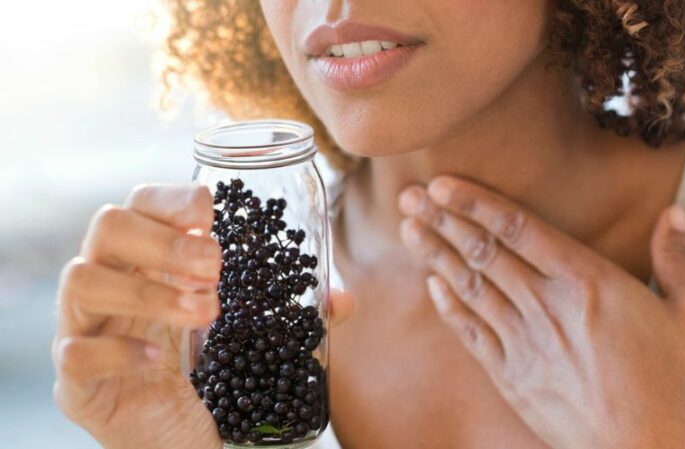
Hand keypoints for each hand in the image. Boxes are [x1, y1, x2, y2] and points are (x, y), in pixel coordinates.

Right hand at [52, 183, 353, 448]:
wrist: (170, 440)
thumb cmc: (207, 376)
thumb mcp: (249, 336)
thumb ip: (294, 315)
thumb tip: (342, 300)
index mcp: (144, 263)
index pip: (138, 203)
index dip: (170, 199)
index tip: (211, 213)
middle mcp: (107, 286)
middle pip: (107, 226)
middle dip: (165, 240)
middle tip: (216, 267)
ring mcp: (83, 330)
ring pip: (82, 280)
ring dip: (149, 291)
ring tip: (206, 312)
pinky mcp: (76, 382)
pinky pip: (77, 352)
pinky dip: (120, 349)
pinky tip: (162, 356)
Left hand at [397, 176, 684, 448]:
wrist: (646, 448)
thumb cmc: (673, 383)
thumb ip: (677, 259)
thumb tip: (676, 213)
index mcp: (586, 280)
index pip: (518, 227)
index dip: (476, 202)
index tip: (445, 183)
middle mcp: (546, 305)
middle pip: (483, 252)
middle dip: (443, 220)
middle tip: (410, 195)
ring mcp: (525, 343)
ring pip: (470, 288)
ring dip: (437, 255)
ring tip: (409, 229)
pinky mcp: (514, 378)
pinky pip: (473, 335)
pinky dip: (451, 307)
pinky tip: (433, 287)